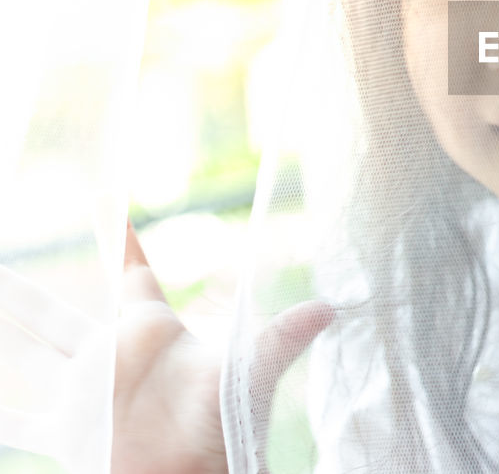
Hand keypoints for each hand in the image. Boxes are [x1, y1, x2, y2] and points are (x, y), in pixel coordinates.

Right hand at [0, 220, 332, 473]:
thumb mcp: (250, 374)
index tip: (106, 201)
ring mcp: (83, 396)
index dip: (117, 239)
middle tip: (2, 269)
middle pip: (57, 318)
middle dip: (27, 298)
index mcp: (148, 331)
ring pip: (30, 360)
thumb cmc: (226, 430)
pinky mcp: (68, 432)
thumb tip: (330, 308)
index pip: (130, 274)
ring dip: (7, 340)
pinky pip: (19, 421)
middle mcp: (111, 358)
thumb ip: (281, 338)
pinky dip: (1, 412)